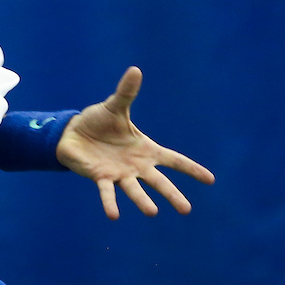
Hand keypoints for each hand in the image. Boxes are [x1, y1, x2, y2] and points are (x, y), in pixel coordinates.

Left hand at [56, 67, 215, 219]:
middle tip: (186, 210)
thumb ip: (127, 92)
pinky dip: (110, 203)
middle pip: (158, 182)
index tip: (211, 180)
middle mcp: (136, 166)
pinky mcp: (101, 177)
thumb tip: (136, 70)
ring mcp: (119, 174)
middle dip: (172, 195)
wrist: (73, 133)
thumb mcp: (115, 106)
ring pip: (135, 190)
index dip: (191, 169)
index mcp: (145, 149)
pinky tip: (114, 215)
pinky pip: (107, 192)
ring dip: (143, 201)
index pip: (173, 160)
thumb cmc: (99, 121)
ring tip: (152, 213)